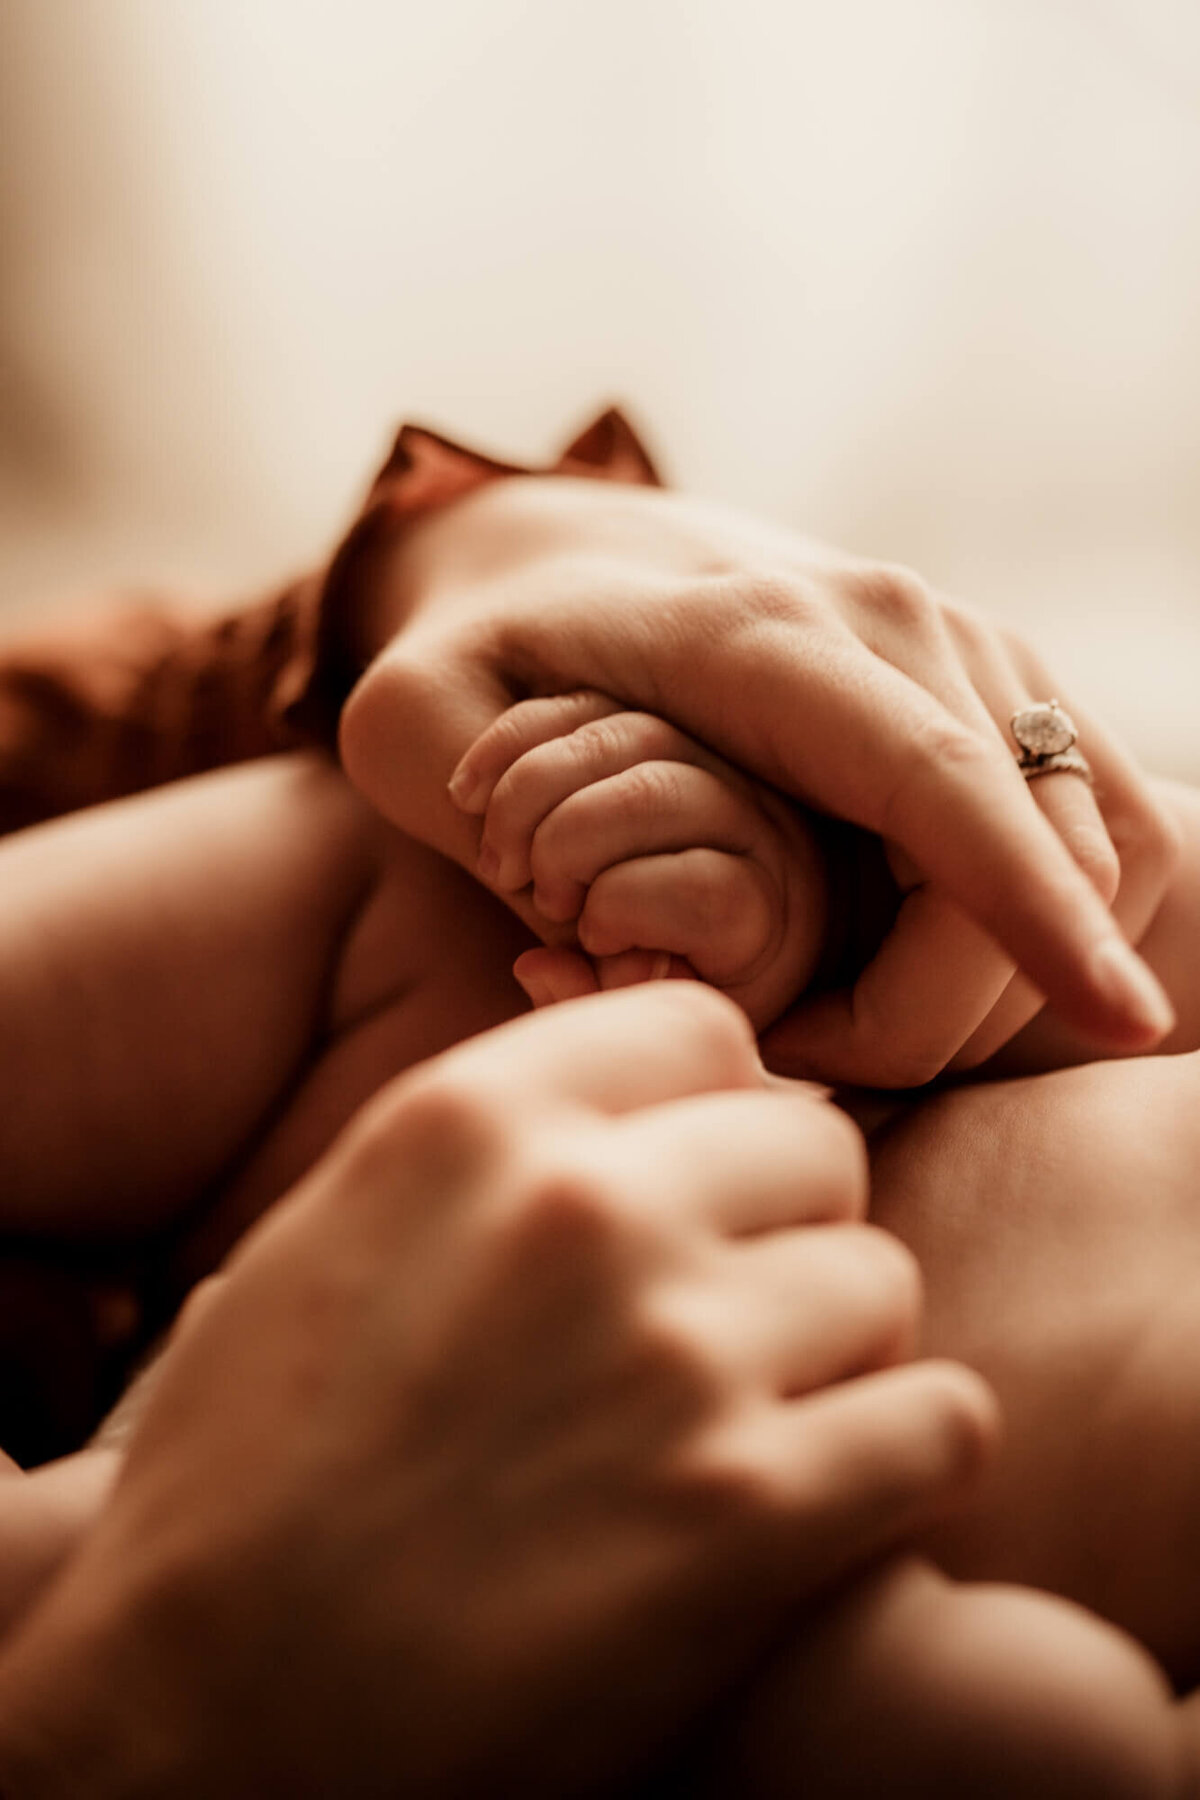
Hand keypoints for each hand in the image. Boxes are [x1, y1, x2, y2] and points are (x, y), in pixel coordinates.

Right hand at [0, 986, 993, 1797]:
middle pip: (812, 1145)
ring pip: (881, 1279)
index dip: (719, 1107)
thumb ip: (473, 1161)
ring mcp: (677, 1355)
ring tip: (765, 1415)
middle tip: (740, 1312)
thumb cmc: (238, 1490)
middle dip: (788, 1223)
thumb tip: (608, 1122)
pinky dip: (909, 1454)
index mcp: (466, 1124)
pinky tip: (836, 1491)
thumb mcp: (317, 1248)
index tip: (706, 1177)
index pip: (702, 1029)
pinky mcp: (754, 1517)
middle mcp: (583, 1209)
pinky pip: (944, 1420)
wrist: (205, 1721)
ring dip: (841, 1350)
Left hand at [339, 473, 1176, 1084]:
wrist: (567, 559)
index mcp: (769, 635)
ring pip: (1071, 844)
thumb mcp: (404, 712)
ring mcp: (960, 649)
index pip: (932, 777)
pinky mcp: (989, 688)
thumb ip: (444, 793)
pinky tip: (914, 973)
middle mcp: (897, 626)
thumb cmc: (490, 655)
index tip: (1121, 1023)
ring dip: (997, 972)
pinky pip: (1073, 829)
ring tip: (837, 1021)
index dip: (1029, 905)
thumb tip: (551, 917)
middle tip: (804, 1061)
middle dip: (956, 1002)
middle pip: (1024, 843)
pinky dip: (1029, 926)